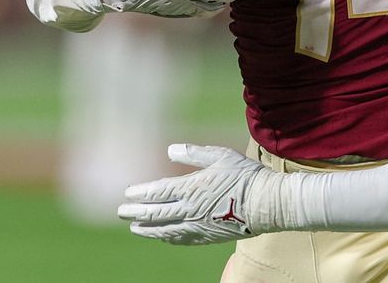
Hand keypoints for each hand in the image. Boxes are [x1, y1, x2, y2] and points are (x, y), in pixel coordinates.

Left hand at [119, 144, 286, 244]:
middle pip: (154, 214)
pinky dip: (166, 237)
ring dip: (147, 229)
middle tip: (122, 211)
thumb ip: (194, 153)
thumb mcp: (221, 156)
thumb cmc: (245, 176)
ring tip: (134, 228)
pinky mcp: (206, 237)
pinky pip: (180, 239)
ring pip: (164, 230)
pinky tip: (161, 236)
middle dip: (135, 212)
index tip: (127, 193)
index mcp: (191, 189)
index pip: (157, 193)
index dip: (140, 193)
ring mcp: (196, 226)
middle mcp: (189, 210)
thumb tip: (170, 149)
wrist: (266, 204)